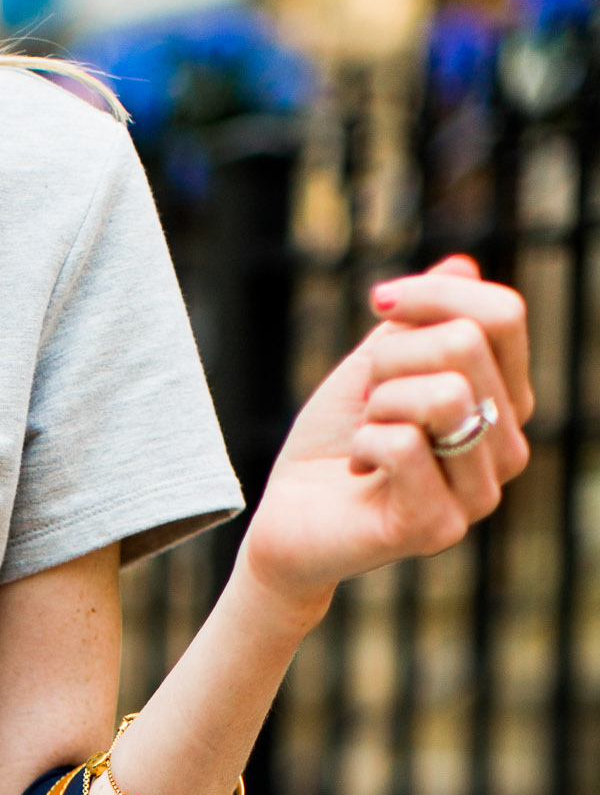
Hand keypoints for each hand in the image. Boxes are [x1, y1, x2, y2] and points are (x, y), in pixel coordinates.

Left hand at [241, 254, 533, 622]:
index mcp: (504, 403)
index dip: (434, 294)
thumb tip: (460, 265)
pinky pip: (405, 443)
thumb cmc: (333, 443)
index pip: (503, 314)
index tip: (378, 301)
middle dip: (392, 357)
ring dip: (379, 403)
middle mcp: (507, 450)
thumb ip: (422, 318)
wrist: (287, 521)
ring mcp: (479, 495)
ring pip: (443, 394)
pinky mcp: (438, 528)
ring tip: (367, 438)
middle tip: (367, 402)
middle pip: (467, 345)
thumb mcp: (376, 365)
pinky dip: (364, 445)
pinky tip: (359, 472)